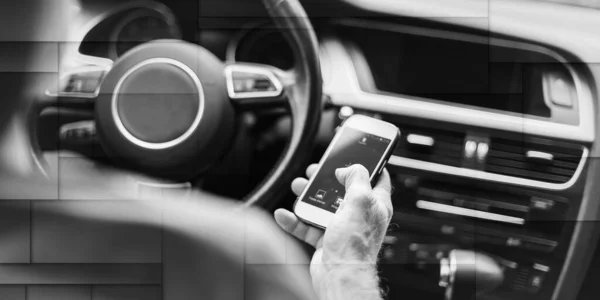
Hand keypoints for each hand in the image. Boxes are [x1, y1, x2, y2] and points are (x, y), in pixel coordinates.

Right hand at [274, 164, 392, 299]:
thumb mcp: (360, 201)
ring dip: (307, 196)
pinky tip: (284, 213)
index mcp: (375, 204)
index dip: (366, 163)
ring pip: (322, 205)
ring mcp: (341, 227)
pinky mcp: (324, 240)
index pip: (376, 177)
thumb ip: (356, 178)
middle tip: (316, 170)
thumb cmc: (355, 245)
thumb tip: (347, 169)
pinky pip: (306, 225)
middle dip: (327, 178)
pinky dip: (294, 219)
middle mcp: (359, 215)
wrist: (340, 277)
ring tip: (297, 186)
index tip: (353, 153)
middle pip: (342, 189)